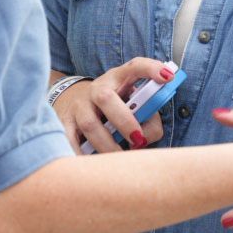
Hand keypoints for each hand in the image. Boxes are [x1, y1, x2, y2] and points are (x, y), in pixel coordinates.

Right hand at [52, 58, 172, 154]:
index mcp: (118, 78)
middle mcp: (96, 88)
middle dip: (124, 120)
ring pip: (89, 124)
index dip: (151, 69)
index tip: (168, 77)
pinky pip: (69, 140)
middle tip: (138, 140)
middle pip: (105, 97)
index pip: (135, 67)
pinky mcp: (64, 122)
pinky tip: (94, 165)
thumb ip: (147, 117)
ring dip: (107, 145)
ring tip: (120, 159)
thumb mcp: (131, 102)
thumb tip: (146, 137)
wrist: (73, 101)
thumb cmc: (113, 106)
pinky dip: (81, 154)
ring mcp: (78, 105)